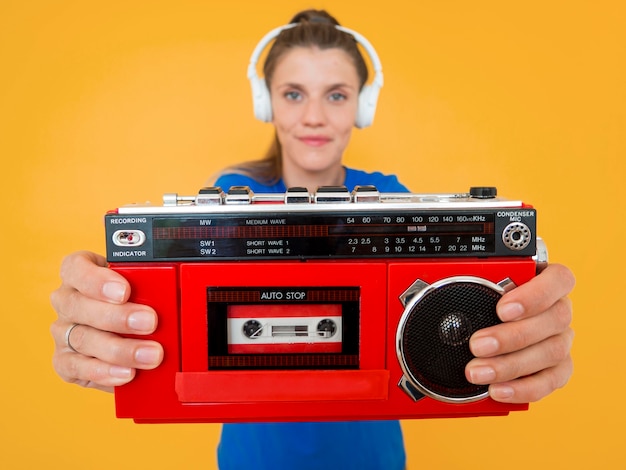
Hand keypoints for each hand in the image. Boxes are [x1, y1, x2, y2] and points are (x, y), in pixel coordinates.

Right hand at [50, 251, 163, 391]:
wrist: (126, 333)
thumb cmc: (133, 300)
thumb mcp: (140, 286)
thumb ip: (148, 285)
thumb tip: (171, 295)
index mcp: (79, 273)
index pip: (76, 268)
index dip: (97, 280)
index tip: (124, 290)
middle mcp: (66, 301)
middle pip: (79, 306)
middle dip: (118, 317)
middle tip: (150, 323)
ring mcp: (62, 332)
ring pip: (83, 339)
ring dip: (120, 349)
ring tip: (150, 355)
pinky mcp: (64, 361)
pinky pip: (78, 368)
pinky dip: (105, 372)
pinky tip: (127, 373)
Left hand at [466, 263, 574, 402]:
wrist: (487, 324)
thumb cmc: (486, 299)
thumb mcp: (476, 285)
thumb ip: (471, 282)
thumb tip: (438, 290)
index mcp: (546, 280)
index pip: (559, 279)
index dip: (535, 294)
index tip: (502, 309)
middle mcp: (559, 309)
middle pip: (555, 319)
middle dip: (511, 336)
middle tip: (477, 345)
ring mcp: (561, 339)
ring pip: (552, 352)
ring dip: (510, 365)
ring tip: (477, 372)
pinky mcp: (558, 367)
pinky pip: (551, 381)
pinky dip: (523, 388)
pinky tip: (498, 390)